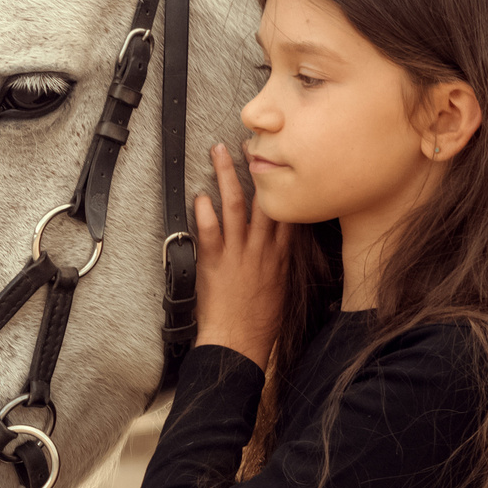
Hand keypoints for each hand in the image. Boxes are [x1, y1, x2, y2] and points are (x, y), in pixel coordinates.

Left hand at [191, 142, 290, 365]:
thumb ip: (283, 259)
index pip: (287, 210)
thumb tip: (286, 240)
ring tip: (218, 153)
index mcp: (282, 254)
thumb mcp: (284, 286)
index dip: (282, 182)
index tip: (279, 159)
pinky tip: (200, 196)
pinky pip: (210, 233)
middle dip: (256, 169)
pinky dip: (204, 213)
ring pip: (235, 208)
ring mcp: (239, 255)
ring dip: (226, 177)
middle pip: (262, 200)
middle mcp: (263, 250)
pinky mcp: (215, 264)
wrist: (241, 344)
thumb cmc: (261, 321)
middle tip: (249, 143)